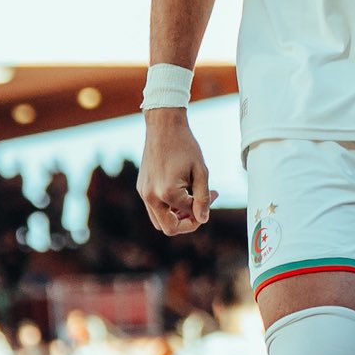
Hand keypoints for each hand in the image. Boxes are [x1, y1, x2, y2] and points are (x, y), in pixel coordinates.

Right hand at [137, 109, 214, 234]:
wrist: (163, 126)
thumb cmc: (185, 145)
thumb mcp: (201, 171)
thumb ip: (202, 198)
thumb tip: (203, 219)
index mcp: (167, 193)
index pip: (188, 215)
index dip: (203, 208)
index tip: (213, 194)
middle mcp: (151, 196)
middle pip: (169, 228)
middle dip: (187, 223)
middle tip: (199, 209)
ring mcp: (143, 193)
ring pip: (158, 221)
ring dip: (175, 217)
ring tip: (190, 200)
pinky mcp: (141, 188)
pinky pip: (153, 208)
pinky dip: (167, 208)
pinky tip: (180, 192)